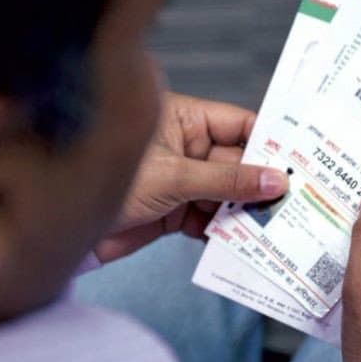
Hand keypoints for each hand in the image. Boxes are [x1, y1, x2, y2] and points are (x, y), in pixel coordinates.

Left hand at [94, 91, 287, 262]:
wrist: (61, 228)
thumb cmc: (107, 182)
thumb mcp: (174, 177)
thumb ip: (227, 180)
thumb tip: (275, 180)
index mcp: (185, 120)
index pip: (238, 124)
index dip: (269, 141)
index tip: (299, 159)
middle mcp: (186, 147)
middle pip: (238, 161)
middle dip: (261, 182)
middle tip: (295, 201)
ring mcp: (182, 179)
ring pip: (227, 192)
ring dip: (246, 210)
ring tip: (275, 225)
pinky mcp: (175, 210)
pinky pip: (211, 217)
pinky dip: (225, 230)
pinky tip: (242, 241)